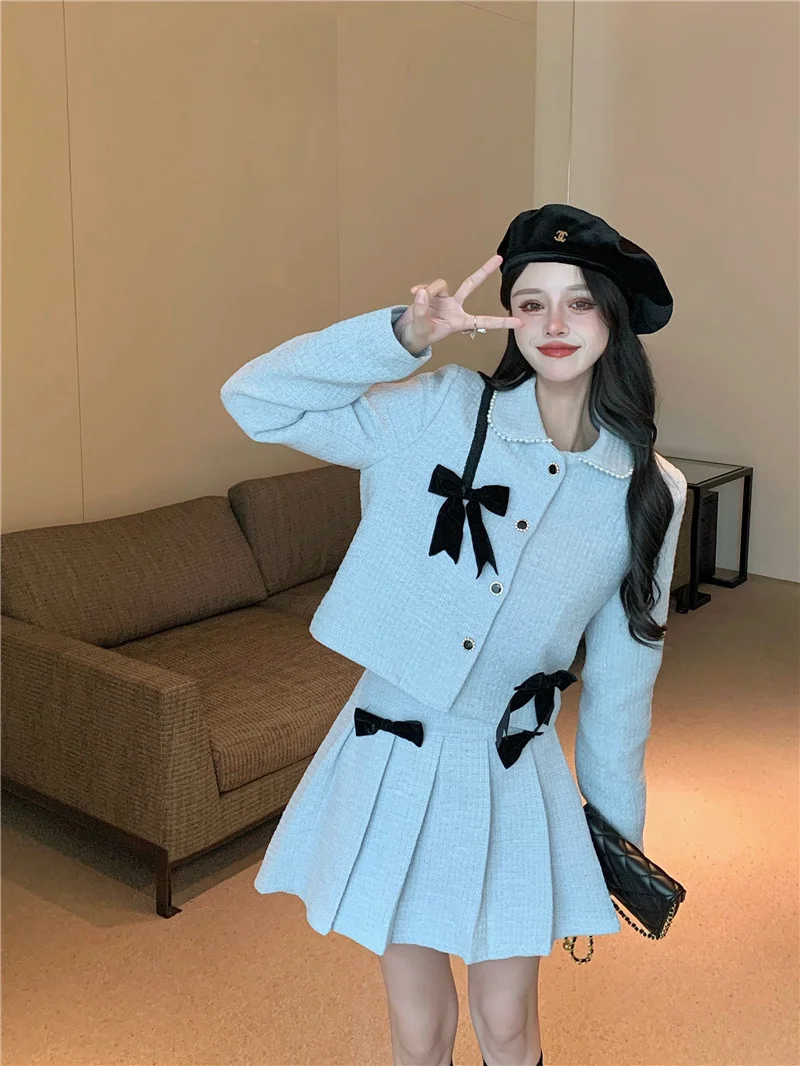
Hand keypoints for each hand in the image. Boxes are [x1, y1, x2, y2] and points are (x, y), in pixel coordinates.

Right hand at [394, 254, 523, 354]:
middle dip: (484, 271)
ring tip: (419, 300)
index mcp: (460, 322)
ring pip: (441, 285)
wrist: (407, 334)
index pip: (484, 321)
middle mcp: (455, 307)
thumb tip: (421, 292)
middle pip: (471, 284)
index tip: (518, 322)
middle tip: (499, 259)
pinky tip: (412, 293)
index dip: (501, 322)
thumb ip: (421, 311)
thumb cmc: (419, 336)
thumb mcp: (421, 328)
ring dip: (429, 291)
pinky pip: (427, 286)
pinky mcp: (432, 294)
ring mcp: (444, 299)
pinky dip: (419, 290)